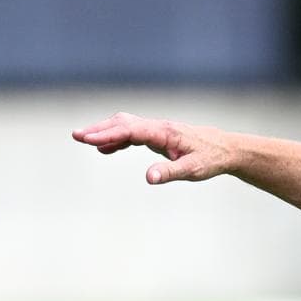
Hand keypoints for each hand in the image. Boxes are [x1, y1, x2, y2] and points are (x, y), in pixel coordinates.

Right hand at [72, 112, 233, 183]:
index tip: (87, 139)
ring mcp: (156, 129)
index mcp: (165, 133)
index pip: (130, 130)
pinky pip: (131, 133)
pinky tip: (104, 149)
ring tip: (82, 139)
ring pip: (125, 125)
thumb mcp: (193, 170)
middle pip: (123, 123)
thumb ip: (170, 173)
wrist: (224, 148)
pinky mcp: (157, 135)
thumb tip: (148, 178)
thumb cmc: (210, 159)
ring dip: (104, 131)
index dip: (108, 133)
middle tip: (75, 136)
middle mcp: (158, 127)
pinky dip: (116, 138)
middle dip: (99, 128)